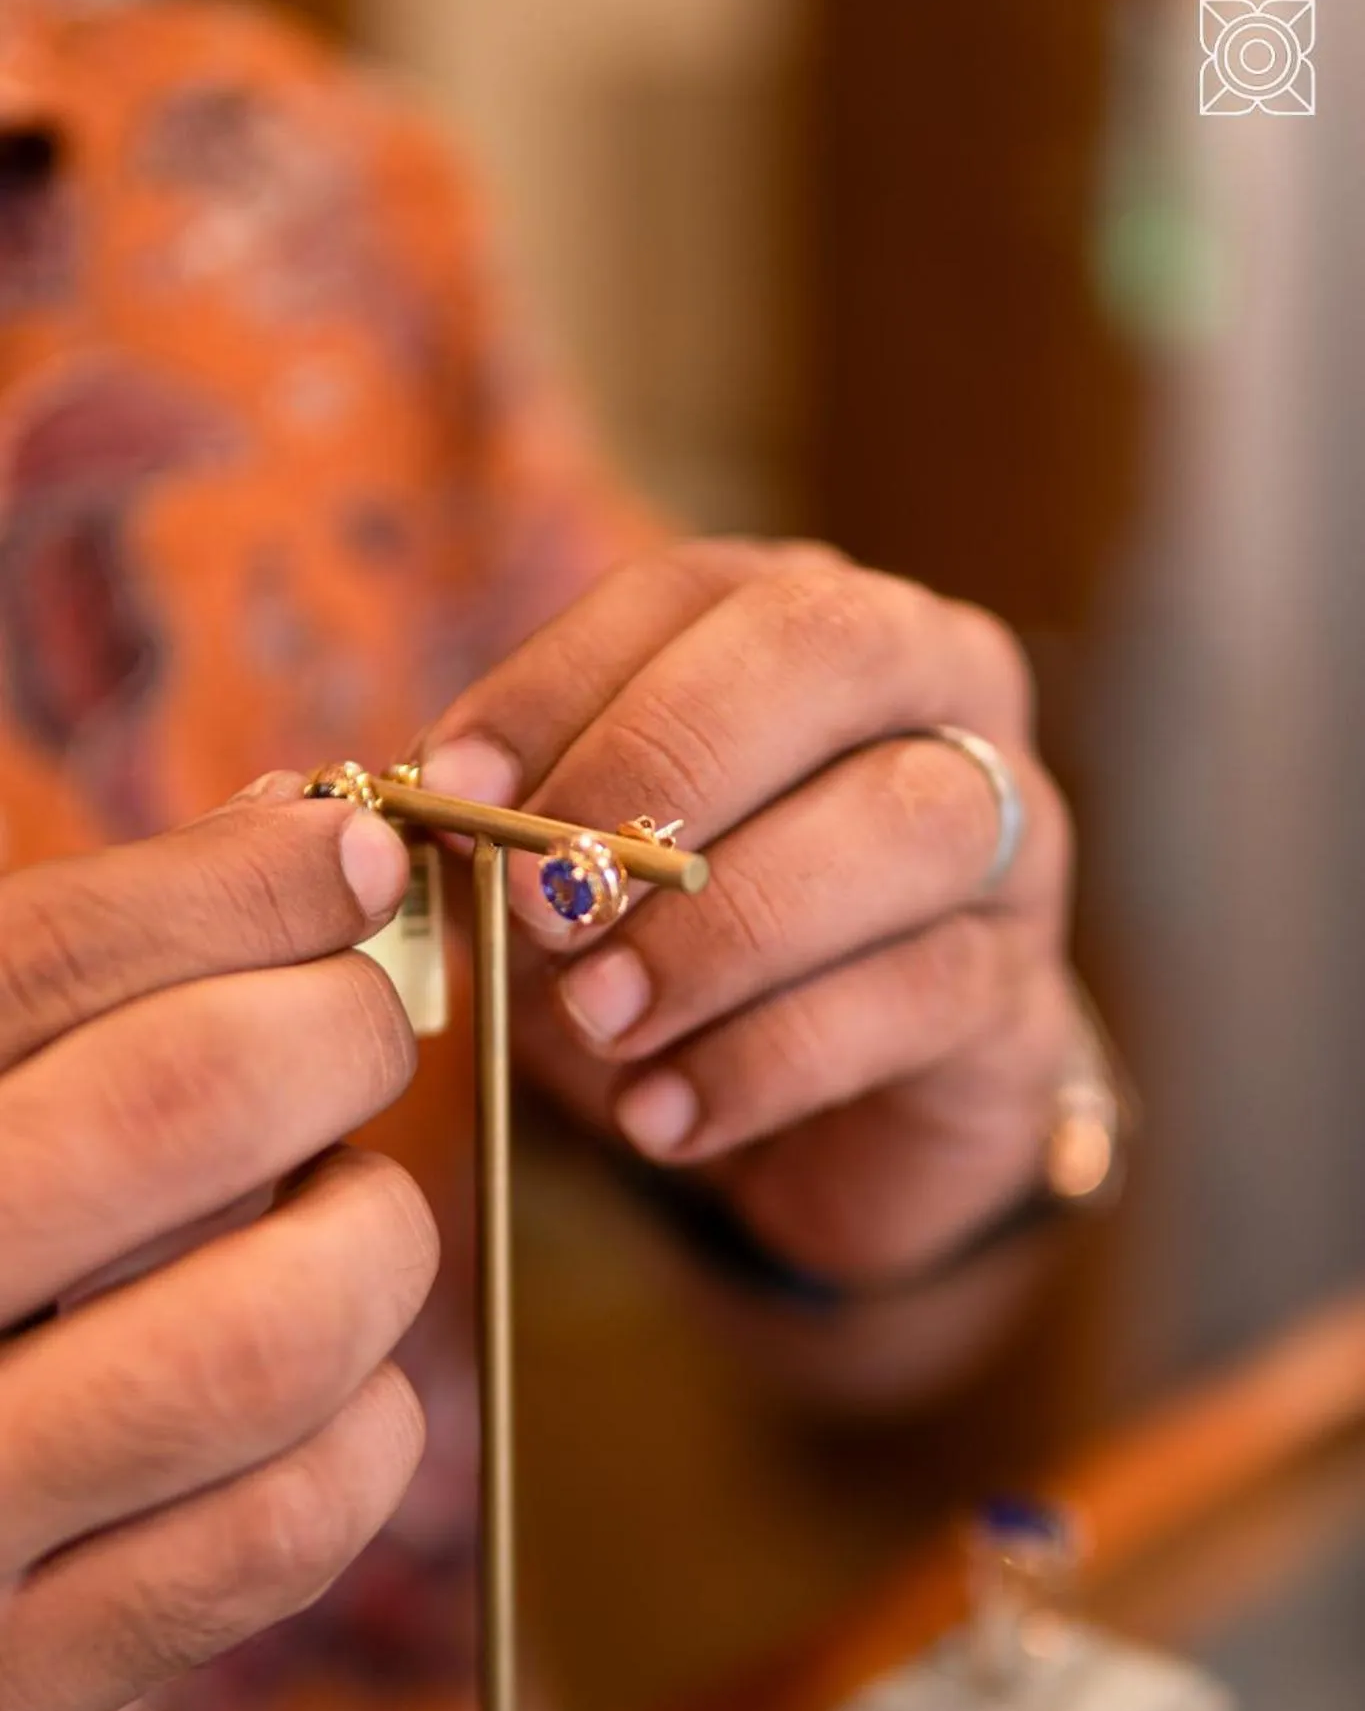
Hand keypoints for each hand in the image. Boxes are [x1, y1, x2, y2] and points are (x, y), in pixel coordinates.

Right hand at [0, 777, 435, 1710]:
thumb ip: (74, 974)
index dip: (239, 886)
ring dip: (368, 1234)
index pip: (45, 963)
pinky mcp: (16, 1682)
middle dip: (336, 1030)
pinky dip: (366, 1428)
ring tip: (333, 1213)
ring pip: (273, 1331)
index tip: (352, 856)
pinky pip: (285, 1529)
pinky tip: (326, 1384)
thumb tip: (317, 845)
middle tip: (352, 1033)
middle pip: (184, 1106)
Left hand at [420, 540, 1073, 1284]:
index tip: (445, 789)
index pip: (693, 593)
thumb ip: (501, 827)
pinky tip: (664, 1117)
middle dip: (668, 764)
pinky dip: (771, 1060)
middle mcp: (938, 700)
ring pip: (902, 826)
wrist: (838, 1114)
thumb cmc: (692, 953)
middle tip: (544, 898)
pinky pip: (921, 997)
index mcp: (814, 628)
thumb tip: (348, 815)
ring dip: (725, 923)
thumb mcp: (585, 875)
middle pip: (834, 654)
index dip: (562, 681)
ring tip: (601, 1018)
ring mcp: (1006, 845)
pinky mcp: (1018, 997)